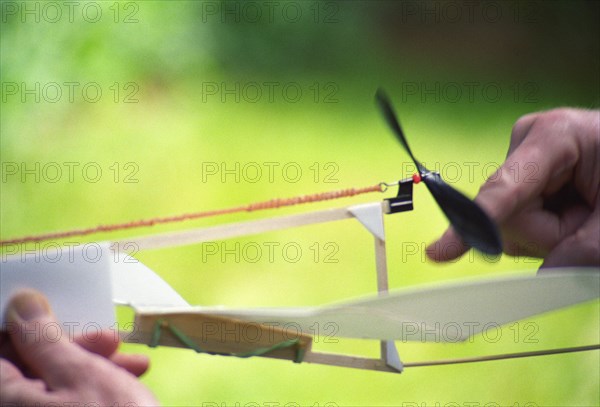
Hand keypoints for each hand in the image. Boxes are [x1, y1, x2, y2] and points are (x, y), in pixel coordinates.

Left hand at [0, 289, 158, 405]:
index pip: (0, 350)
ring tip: (132, 366)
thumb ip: (44, 338)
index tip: (62, 319)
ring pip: (54, 390)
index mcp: (5, 401)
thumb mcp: (81, 373)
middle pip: (29, 371)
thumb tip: (21, 305)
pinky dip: (96, 393)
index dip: (31, 329)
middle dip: (73, 350)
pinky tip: (128, 385)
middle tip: (110, 342)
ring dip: (93, 370)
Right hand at [427, 108, 599, 267]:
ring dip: (552, 233)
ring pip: (514, 223)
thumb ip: (586, 249)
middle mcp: (529, 143)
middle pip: (511, 215)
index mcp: (555, 137)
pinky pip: (520, 218)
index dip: (476, 224)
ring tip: (589, 211)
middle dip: (550, 234)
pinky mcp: (527, 175)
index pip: (505, 190)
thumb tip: (544, 280)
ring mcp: (525, 158)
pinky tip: (574, 211)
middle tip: (592, 221)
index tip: (440, 252)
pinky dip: (549, 228)